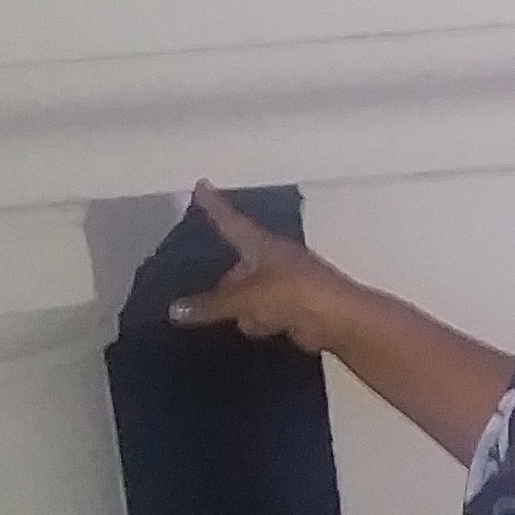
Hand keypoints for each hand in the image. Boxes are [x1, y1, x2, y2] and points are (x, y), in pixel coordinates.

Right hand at [168, 183, 374, 357]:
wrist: (339, 320)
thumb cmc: (293, 294)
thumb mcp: (245, 297)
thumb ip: (210, 304)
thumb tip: (174, 310)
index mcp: (262, 244)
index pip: (230, 219)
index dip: (214, 204)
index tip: (201, 184)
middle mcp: (272, 259)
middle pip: (236, 264)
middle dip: (220, 280)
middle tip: (187, 287)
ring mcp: (284, 283)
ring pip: (247, 292)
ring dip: (238, 307)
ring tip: (210, 319)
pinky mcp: (292, 307)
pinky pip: (262, 312)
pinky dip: (256, 321)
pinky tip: (246, 330)